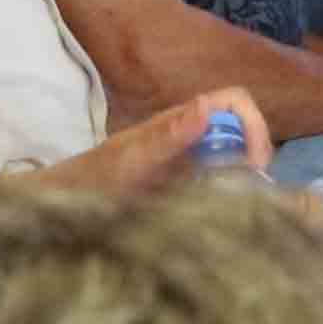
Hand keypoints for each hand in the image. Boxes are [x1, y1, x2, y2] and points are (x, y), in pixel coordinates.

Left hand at [29, 90, 256, 196]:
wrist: (66, 206)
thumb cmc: (95, 177)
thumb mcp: (132, 158)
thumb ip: (167, 135)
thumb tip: (207, 106)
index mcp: (183, 119)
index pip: (235, 102)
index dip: (254, 125)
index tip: (256, 165)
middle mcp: (193, 136)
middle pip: (243, 131)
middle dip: (256, 158)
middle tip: (252, 197)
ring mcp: (191, 162)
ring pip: (236, 159)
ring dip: (247, 181)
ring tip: (241, 211)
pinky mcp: (187, 189)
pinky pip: (221, 186)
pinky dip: (230, 200)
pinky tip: (223, 220)